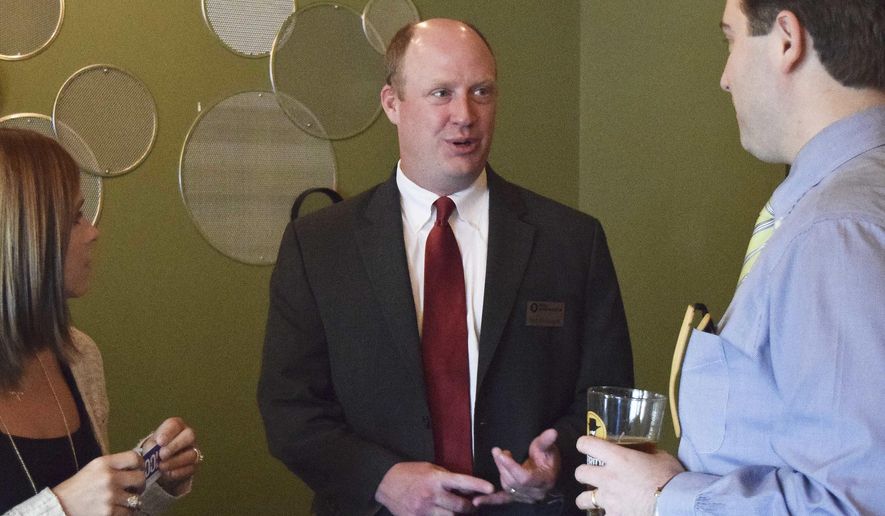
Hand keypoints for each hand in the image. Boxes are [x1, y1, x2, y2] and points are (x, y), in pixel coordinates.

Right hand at [52, 451, 144, 515]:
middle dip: (139, 485)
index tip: (139, 470)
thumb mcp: (93, 468)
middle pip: (140, 478)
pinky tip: (116, 509)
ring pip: (137, 498)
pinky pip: (129, 512)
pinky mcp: (109, 512)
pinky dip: (125, 512)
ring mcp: (110, 496)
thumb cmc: (78, 487)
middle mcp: (109, 478)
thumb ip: (114, 465)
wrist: (59, 506)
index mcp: (104, 463)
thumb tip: (137, 466)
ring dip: (132, 501)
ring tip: (122, 501)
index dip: (140, 464)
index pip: (134, 457)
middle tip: (133, 489)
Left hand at [150, 417, 198, 494]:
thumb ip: (151, 446)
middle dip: (175, 446)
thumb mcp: (150, 446)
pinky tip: (167, 473)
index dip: (168, 433)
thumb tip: (154, 450)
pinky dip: (178, 472)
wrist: (159, 466)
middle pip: (190, 435)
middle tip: (161, 455)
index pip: (175, 424)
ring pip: (191, 454)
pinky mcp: (194, 465)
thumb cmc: (155, 450)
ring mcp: (194, 450)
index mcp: (176, 427)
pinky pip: (190, 468)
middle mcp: (188, 436)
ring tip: (161, 467)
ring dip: (175, 461)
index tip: (159, 442)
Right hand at [375, 461, 494, 514]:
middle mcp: (431, 495)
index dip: (477, 485)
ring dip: (456, 515)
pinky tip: (443, 515)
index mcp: (435, 479)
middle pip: (459, 506)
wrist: (385, 483)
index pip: (461, 481)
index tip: (491, 488)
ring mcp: (423, 510)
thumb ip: (447, 479)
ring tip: (458, 511)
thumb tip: (465, 489)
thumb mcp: (429, 469)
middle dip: (469, 508)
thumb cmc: (410, 473)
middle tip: (473, 507)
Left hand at [473, 428, 560, 505]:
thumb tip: (552, 432)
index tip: (502, 454)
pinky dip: (489, 500)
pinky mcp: (516, 497)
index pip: (525, 478)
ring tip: (499, 455)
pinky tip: (477, 501)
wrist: (549, 469)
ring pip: (507, 486)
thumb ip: (546, 441)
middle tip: (496, 450)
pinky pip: (502, 500)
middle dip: (502, 465)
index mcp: (544, 480)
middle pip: (513, 482)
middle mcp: (535, 492)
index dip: (512, 467)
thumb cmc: (548, 457)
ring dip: (499, 471)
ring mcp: (525, 497)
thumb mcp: (548, 447)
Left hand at [574, 435, 683, 515]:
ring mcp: (609, 499)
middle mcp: (607, 477)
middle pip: (579, 473)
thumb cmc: (670, 477)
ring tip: (595, 498)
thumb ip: (648, 452)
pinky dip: (608, 513)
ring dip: (588, 498)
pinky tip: (616, 512)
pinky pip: (603, 515)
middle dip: (584, 473)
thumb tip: (646, 451)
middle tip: (593, 475)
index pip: (586, 444)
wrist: (676, 503)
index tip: (586, 446)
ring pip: (582, 499)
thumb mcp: (660, 457)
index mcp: (617, 458)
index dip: (584, 444)